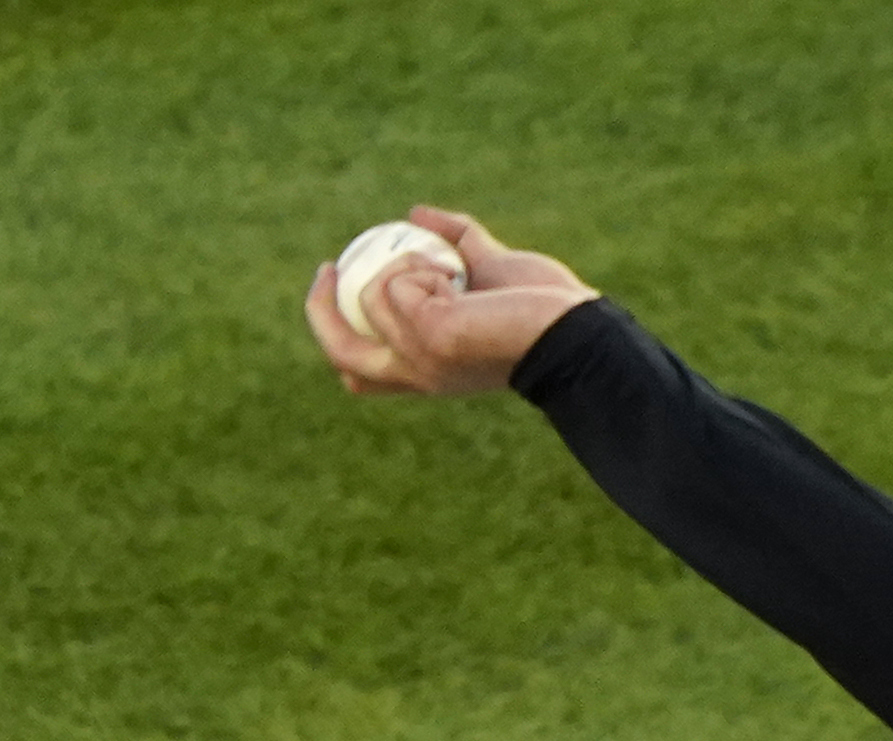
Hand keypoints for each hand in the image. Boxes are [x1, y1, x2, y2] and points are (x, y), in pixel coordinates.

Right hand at [303, 206, 599, 396]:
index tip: (341, 284)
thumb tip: (416, 213)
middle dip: (318, 310)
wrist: (575, 330)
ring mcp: (417, 360)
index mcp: (429, 371)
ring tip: (452, 270)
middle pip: (339, 356)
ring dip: (404, 264)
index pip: (362, 376)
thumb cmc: (544, 308)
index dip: (336, 335)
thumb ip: (457, 241)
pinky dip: (421, 263)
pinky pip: (394, 280)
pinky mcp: (425, 335)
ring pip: (370, 297)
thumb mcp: (491, 269)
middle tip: (328, 265)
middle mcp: (417, 375)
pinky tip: (459, 279)